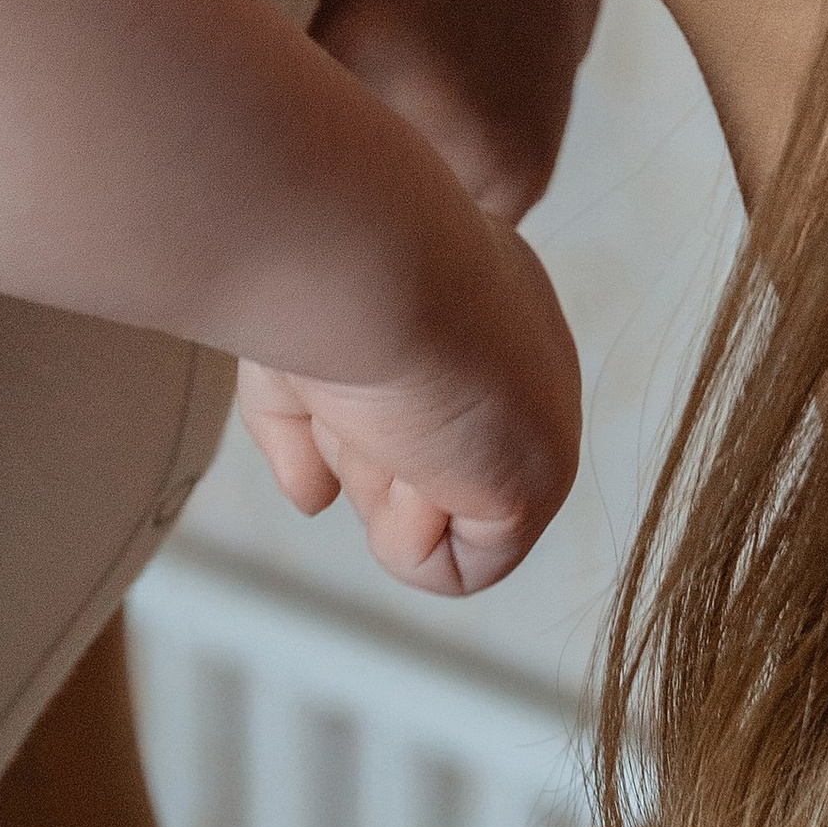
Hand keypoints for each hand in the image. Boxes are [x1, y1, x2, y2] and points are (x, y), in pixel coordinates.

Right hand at [236, 212, 580, 598]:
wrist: (361, 262)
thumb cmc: (321, 273)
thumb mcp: (296, 345)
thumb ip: (302, 421)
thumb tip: (313, 496)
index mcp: (474, 303)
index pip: (420, 391)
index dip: (360, 386)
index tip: (349, 333)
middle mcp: (514, 359)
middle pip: (414, 457)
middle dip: (362, 437)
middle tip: (362, 375)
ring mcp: (531, 421)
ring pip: (419, 510)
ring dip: (373, 472)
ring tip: (379, 400)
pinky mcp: (532, 485)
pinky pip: (445, 564)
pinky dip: (401, 530)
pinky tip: (407, 451)